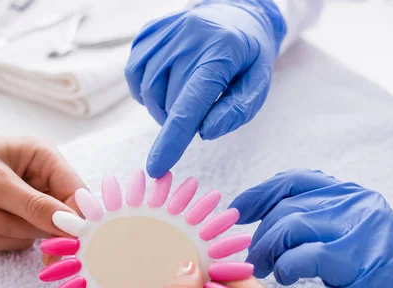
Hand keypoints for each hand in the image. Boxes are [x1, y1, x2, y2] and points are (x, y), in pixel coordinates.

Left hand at [0, 128, 84, 250]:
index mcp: (44, 160)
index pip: (75, 196)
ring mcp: (22, 206)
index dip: (73, 222)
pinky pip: (2, 242)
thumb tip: (74, 226)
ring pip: (22, 237)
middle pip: (47, 223)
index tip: (63, 247)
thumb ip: (33, 205)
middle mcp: (39, 183)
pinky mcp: (4, 222)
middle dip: (5, 223)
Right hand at [125, 0, 285, 177]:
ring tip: (183, 100)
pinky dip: (145, 90)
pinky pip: (134, 73)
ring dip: (162, 107)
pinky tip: (164, 87)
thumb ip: (236, 110)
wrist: (238, 14)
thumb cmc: (248, 57)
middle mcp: (188, 37)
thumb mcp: (258, 84)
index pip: (190, 103)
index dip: (172, 139)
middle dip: (179, 120)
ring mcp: (165, 32)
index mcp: (220, 51)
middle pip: (167, 102)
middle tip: (198, 114)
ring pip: (148, 91)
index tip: (156, 167)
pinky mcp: (149, 33)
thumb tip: (205, 132)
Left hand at [230, 169, 392, 287]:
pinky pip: (303, 256)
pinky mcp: (356, 258)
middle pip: (286, 207)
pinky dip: (286, 266)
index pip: (292, 180)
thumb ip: (311, 217)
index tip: (238, 212)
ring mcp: (356, 227)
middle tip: (253, 256)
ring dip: (268, 250)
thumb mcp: (343, 230)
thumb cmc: (372, 268)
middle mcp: (353, 202)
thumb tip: (261, 219)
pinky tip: (285, 276)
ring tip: (264, 267)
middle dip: (261, 233)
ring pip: (290, 227)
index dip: (259, 195)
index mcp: (347, 192)